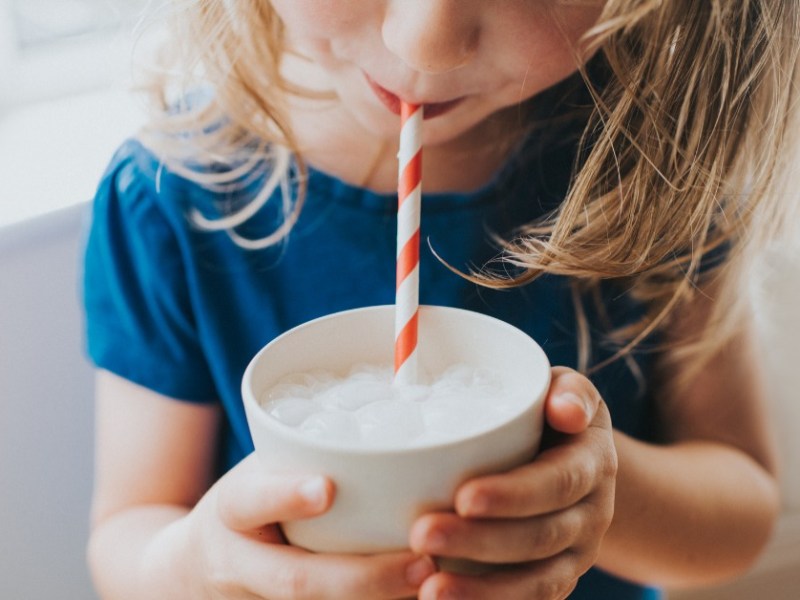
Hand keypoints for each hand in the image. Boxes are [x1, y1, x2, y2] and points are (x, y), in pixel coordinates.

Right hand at [158, 453, 435, 598]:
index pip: (249, 501)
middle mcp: (240, 565)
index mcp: (231, 511)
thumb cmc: (247, 505)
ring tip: (434, 587)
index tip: (326, 488)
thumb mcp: (256, 472)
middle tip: (421, 562)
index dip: (286, 496)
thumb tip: (397, 423)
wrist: (195, 568)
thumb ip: (303, 459)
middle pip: (296, 581)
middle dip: (362, 577)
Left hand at [409, 367, 617, 598]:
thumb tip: (565, 410)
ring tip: (429, 590)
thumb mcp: (567, 390)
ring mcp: (575, 554)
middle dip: (480, 541)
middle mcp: (592, 514)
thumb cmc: (552, 413)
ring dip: (483, 591)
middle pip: (541, 537)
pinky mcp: (554, 579)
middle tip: (421, 535)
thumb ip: (568, 391)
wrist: (577, 458)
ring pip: (538, 583)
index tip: (462, 497)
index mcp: (592, 463)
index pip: (557, 482)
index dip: (513, 494)